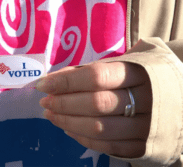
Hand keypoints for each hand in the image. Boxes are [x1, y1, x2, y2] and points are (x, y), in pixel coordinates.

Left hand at [36, 61, 151, 157]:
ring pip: (99, 129)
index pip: (96, 76)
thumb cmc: (137, 76)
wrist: (177, 96)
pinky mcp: (145, 146)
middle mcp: (145, 99)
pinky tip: (68, 129)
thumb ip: (85, 71)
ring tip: (50, 115)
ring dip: (68, 123)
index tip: (42, 85)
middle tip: (44, 102)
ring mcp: (147, 126)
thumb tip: (51, 80)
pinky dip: (83, 139)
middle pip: (96, 104)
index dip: (66, 81)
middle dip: (64, 103)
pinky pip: (108, 147)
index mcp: (137, 72)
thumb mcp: (116, 65)